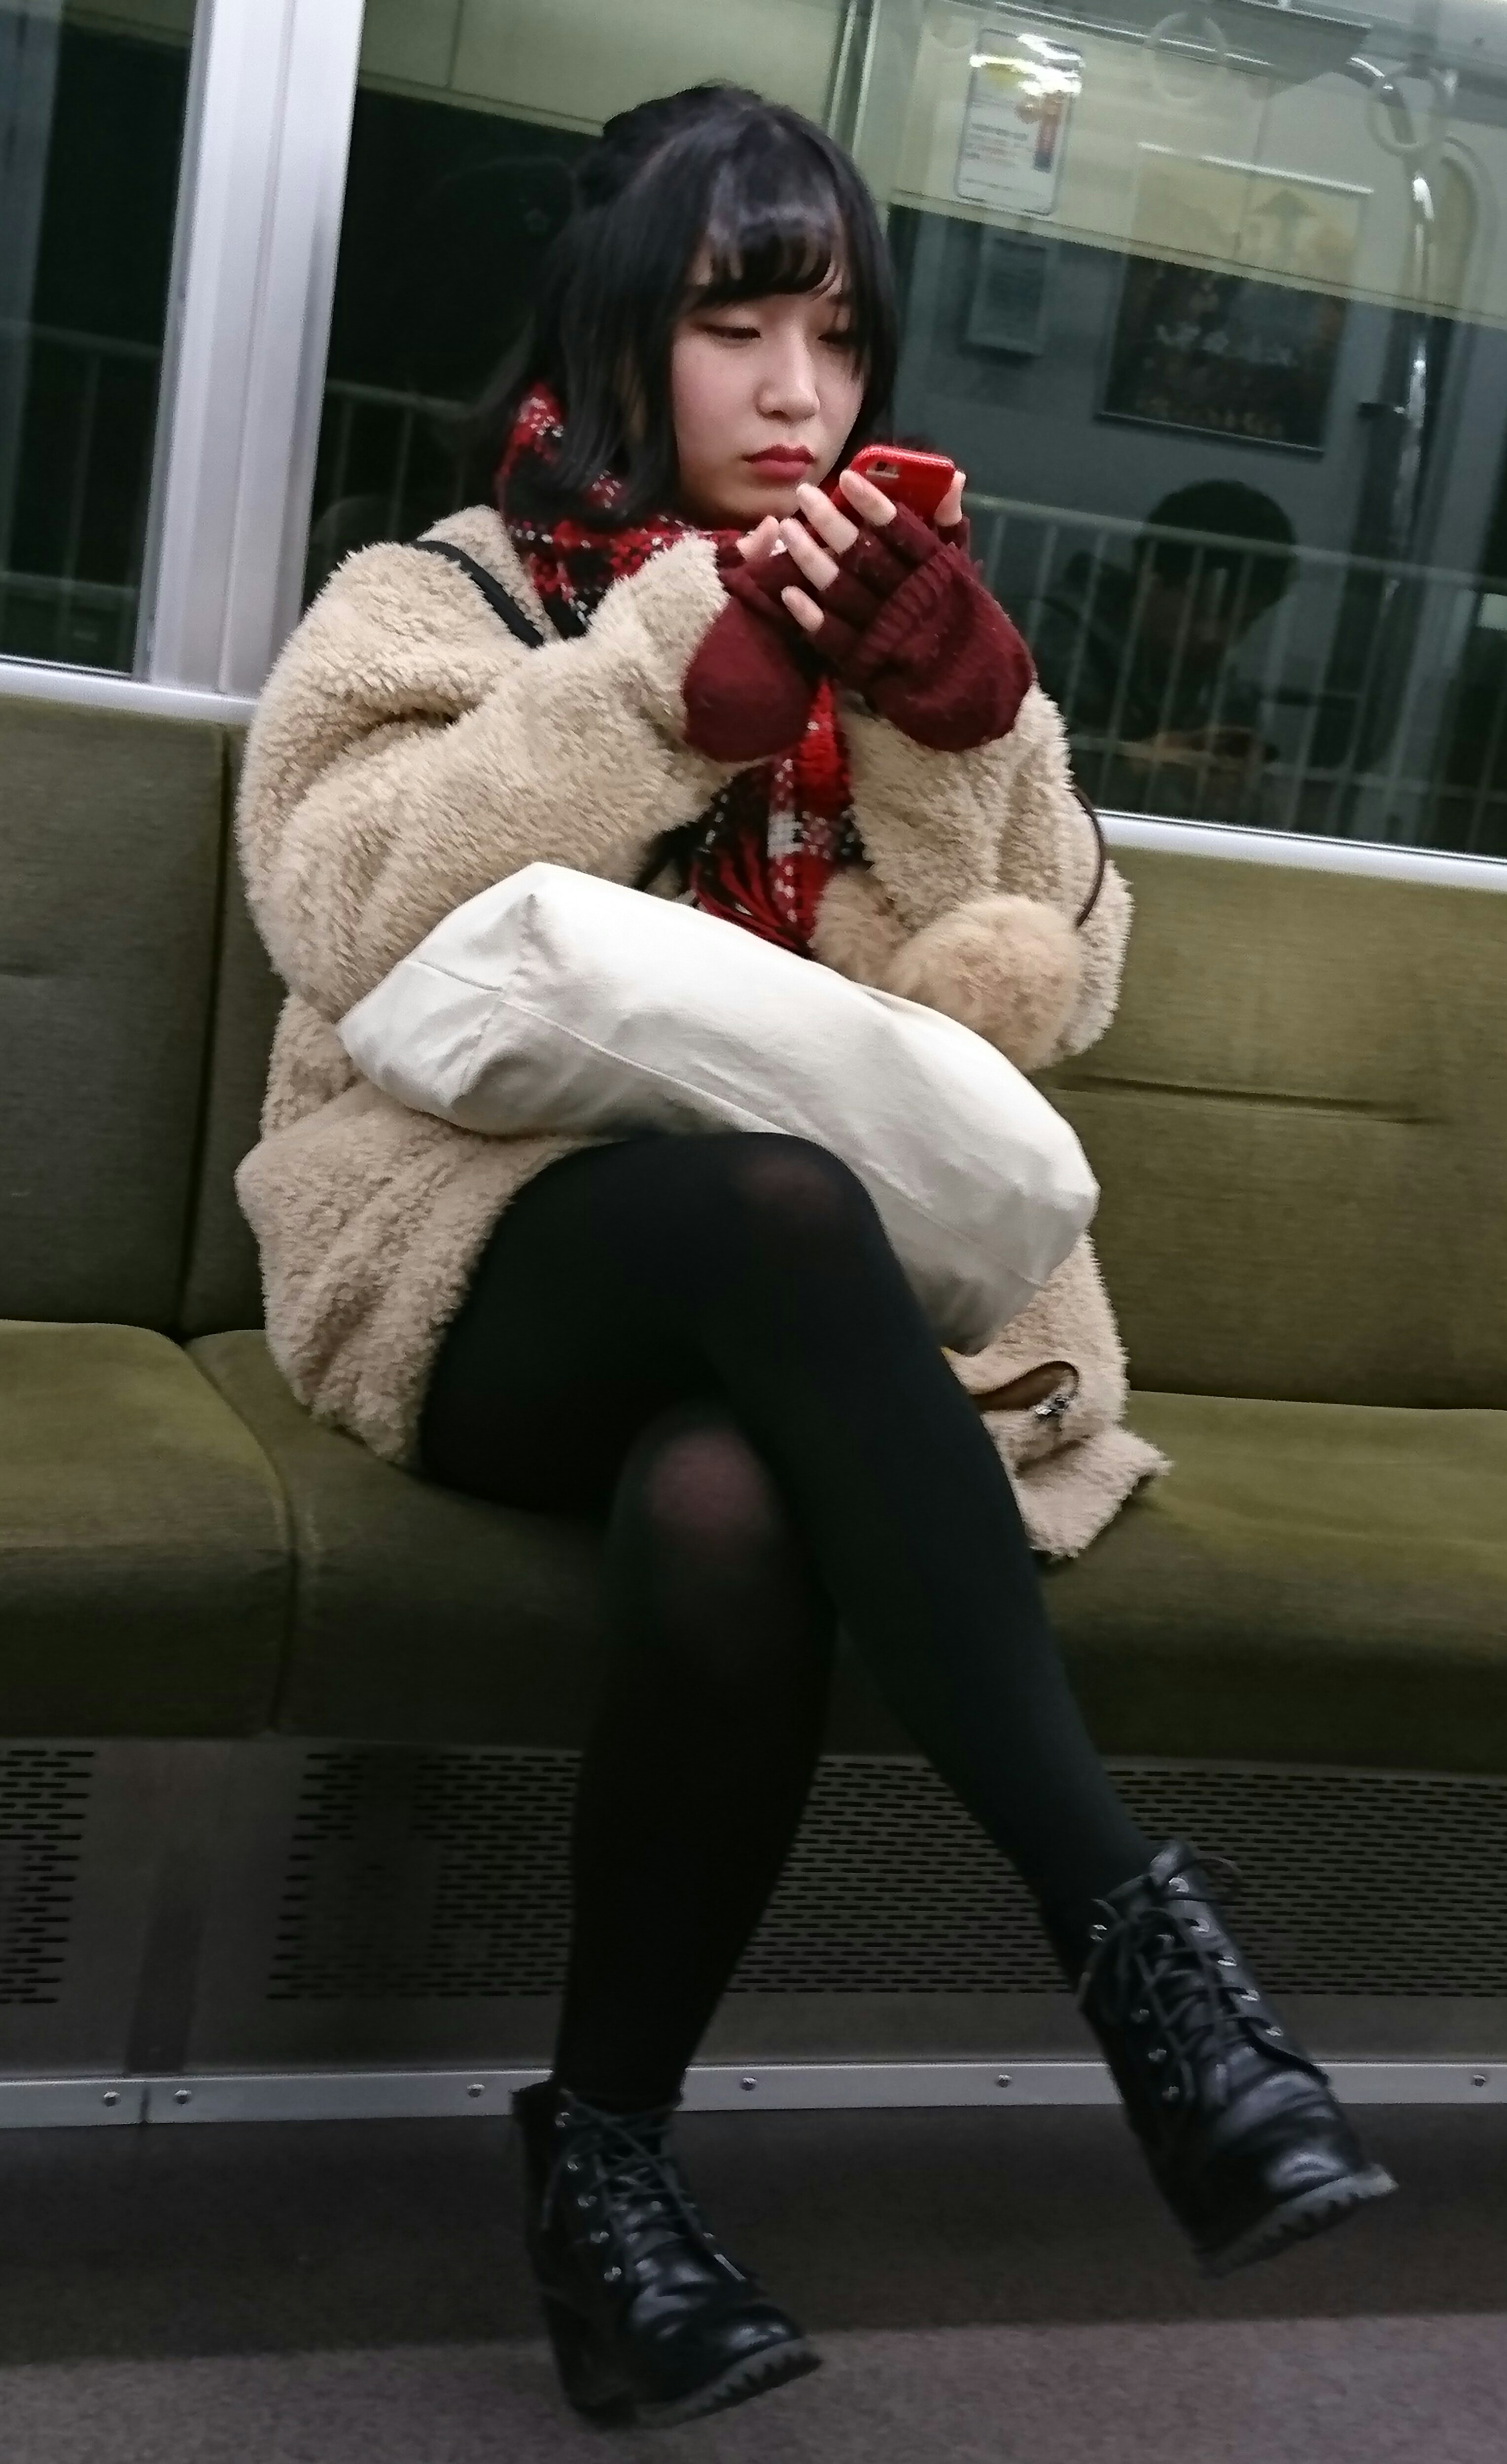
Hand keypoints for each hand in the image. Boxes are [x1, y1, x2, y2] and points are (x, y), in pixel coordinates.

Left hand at [733, 473, 1034, 754]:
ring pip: (842, 591)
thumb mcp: (961, 570)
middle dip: (830, 522)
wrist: (966, 687)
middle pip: (864, 555)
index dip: (873, 502)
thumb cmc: (961, 618)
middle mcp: (909, 600)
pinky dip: (810, 616)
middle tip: (803, 495)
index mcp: (936, 574)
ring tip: (786, 531)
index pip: (902, 530)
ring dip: (810, 560)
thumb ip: (950, 525)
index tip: (846, 478)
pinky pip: (832, 637)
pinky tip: (787, 593)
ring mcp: (884, 633)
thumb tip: (953, 477)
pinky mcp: (866, 663)